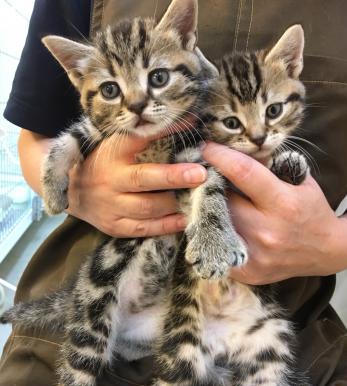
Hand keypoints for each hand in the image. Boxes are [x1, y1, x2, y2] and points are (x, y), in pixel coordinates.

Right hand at [67, 135, 206, 236]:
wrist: (72, 190)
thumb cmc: (103, 161)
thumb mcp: (119, 143)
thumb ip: (149, 135)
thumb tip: (188, 123)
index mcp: (112, 153)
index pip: (140, 139)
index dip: (165, 133)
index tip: (191, 127)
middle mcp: (110, 180)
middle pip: (144, 179)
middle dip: (173, 177)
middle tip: (200, 174)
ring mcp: (111, 206)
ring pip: (147, 208)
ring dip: (174, 204)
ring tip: (197, 197)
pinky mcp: (114, 226)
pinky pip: (143, 228)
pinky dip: (165, 225)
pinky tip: (184, 219)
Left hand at [203, 142, 346, 284]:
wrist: (325, 250)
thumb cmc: (310, 210)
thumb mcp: (300, 181)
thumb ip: (271, 166)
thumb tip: (236, 150)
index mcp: (283, 203)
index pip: (243, 173)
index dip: (220, 157)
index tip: (206, 147)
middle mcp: (268, 230)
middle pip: (223, 201)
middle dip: (212, 186)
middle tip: (205, 177)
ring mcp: (256, 254)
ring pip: (216, 225)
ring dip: (210, 211)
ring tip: (210, 201)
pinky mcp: (248, 272)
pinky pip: (219, 248)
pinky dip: (215, 235)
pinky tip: (218, 225)